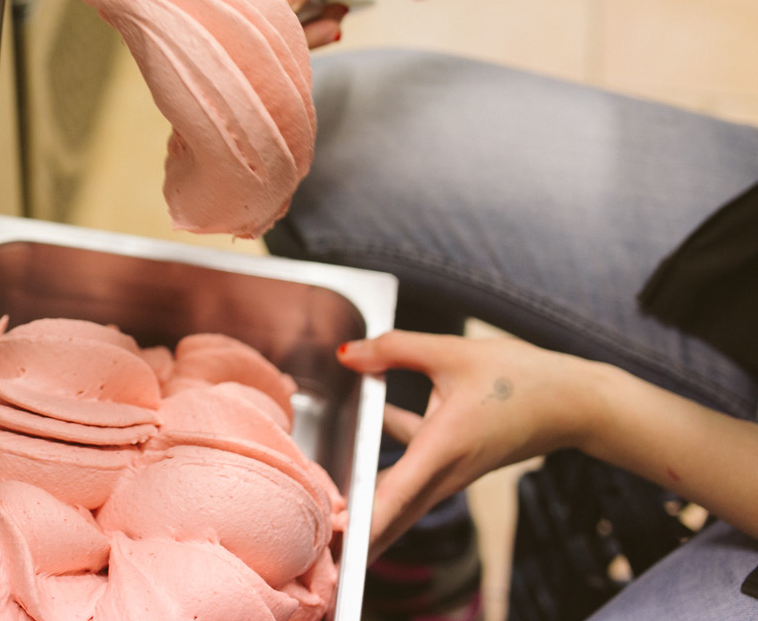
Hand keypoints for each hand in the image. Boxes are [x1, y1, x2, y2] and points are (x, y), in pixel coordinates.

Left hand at [336, 332, 604, 554]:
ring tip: (331, 509)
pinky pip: (415, 471)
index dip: (361, 523)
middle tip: (323, 552)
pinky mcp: (458, 467)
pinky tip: (377, 413)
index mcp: (443, 448)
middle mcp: (446, 472)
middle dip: (356, 536)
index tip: (336, 544)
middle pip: (392, 515)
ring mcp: (453, 474)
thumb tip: (348, 354)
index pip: (393, 496)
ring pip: (400, 496)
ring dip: (368, 502)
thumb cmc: (523, 379)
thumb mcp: (453, 353)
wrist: (578, 402)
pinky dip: (391, 458)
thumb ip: (395, 350)